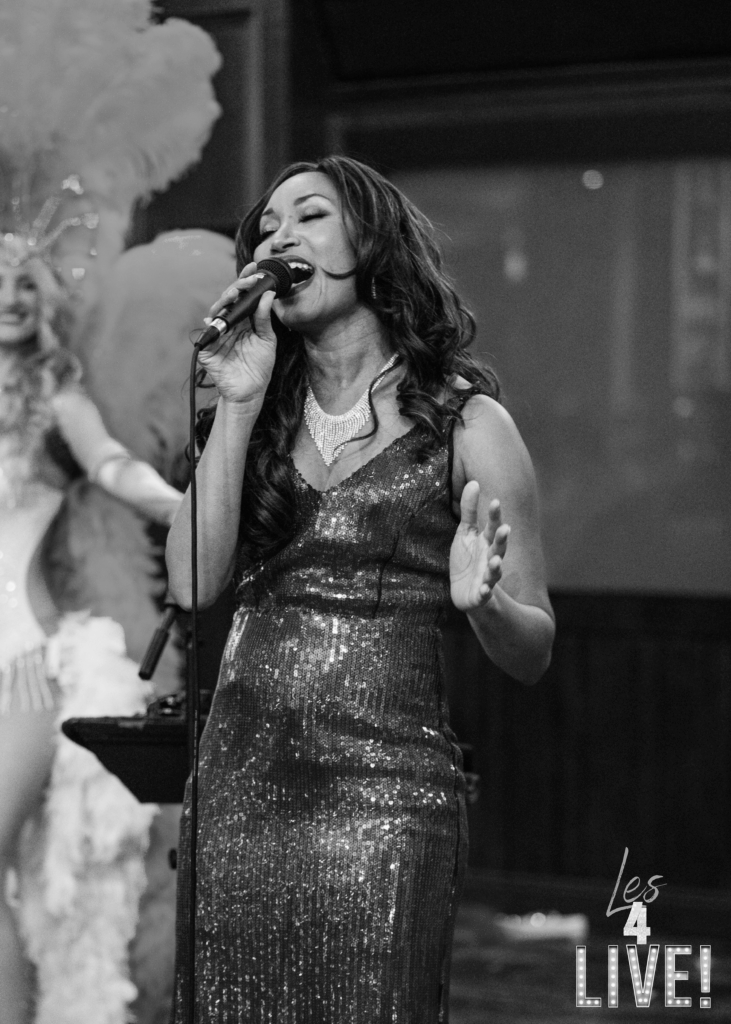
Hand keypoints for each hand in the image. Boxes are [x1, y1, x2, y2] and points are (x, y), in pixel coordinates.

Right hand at [197, 262, 277, 407]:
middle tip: (249, 279)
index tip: (256, 267)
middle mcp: (229, 324)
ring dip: (226, 299)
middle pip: (229, 299)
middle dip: (238, 286)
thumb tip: (268, 295)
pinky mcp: (207, 347)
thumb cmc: (259, 367)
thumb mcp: (267, 340)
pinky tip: (220, 316)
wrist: (250, 392)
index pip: (244, 296)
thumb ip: (265, 319)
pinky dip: (213, 323)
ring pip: (217, 310)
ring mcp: (217, 334)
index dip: (247, 281)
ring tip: (236, 292)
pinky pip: (208, 331)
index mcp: (243, 321)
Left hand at [450, 481, 509, 611]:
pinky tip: (485, 590)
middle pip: (498, 548)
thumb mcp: (465, 533)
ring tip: (496, 562)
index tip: (495, 501)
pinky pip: (484, 593)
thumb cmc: (467, 560)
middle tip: (505, 528)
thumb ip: (469, 510)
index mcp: (486, 542)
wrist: (465, 593)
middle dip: (502, 539)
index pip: (492, 527)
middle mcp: (491, 559)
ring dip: (496, 568)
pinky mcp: (481, 594)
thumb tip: (474, 482)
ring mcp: (487, 577)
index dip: (494, 515)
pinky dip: (485, 592)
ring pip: (494, 572)